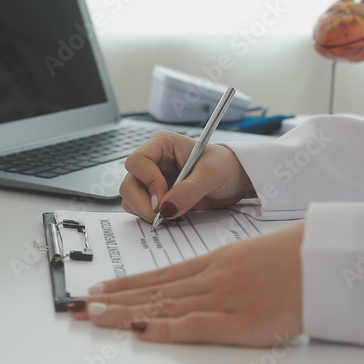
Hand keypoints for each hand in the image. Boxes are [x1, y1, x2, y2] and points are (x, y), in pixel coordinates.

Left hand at [67, 223, 303, 345]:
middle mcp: (210, 278)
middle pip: (151, 291)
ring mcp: (221, 298)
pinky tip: (135, 329)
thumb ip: (230, 272)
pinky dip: (161, 327)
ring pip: (160, 305)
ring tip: (89, 316)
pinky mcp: (237, 321)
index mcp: (215, 262)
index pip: (159, 276)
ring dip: (121, 312)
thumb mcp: (256, 257)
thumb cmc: (300, 259)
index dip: (125, 285)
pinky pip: (191, 325)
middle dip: (109, 300)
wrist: (328, 259)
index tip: (97, 290)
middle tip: (75, 307)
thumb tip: (210, 284)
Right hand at [120, 131, 254, 221]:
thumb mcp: (212, 174)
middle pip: (128, 184)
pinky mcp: (155, 198)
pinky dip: (151, 218)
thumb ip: (190, 190)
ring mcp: (151, 181)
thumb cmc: (225, 166)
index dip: (148, 181)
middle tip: (163, 215)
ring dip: (146, 212)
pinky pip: (140, 210)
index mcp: (161, 145)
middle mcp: (152, 162)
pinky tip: (172, 216)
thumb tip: (166, 207)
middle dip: (143, 203)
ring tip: (172, 215)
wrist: (235, 181)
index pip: (137, 161)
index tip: (164, 199)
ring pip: (130, 199)